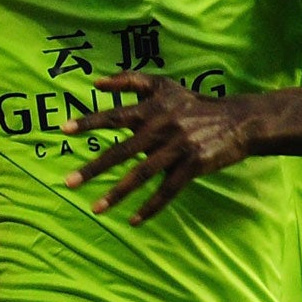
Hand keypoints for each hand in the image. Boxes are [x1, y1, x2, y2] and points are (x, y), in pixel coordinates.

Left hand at [62, 74, 255, 223]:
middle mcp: (161, 127)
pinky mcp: (193, 165)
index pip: (114, 115)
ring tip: (95, 208)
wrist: (237, 120)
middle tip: (68, 182)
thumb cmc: (194, 104)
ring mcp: (177, 147)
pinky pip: (167, 190)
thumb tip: (96, 83)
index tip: (63, 129)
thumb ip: (130, 81)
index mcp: (151, 109)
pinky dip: (151, 207)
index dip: (89, 121)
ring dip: (117, 194)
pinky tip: (133, 220)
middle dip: (94, 168)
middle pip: (122, 151)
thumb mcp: (164, 85)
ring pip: (142, 174)